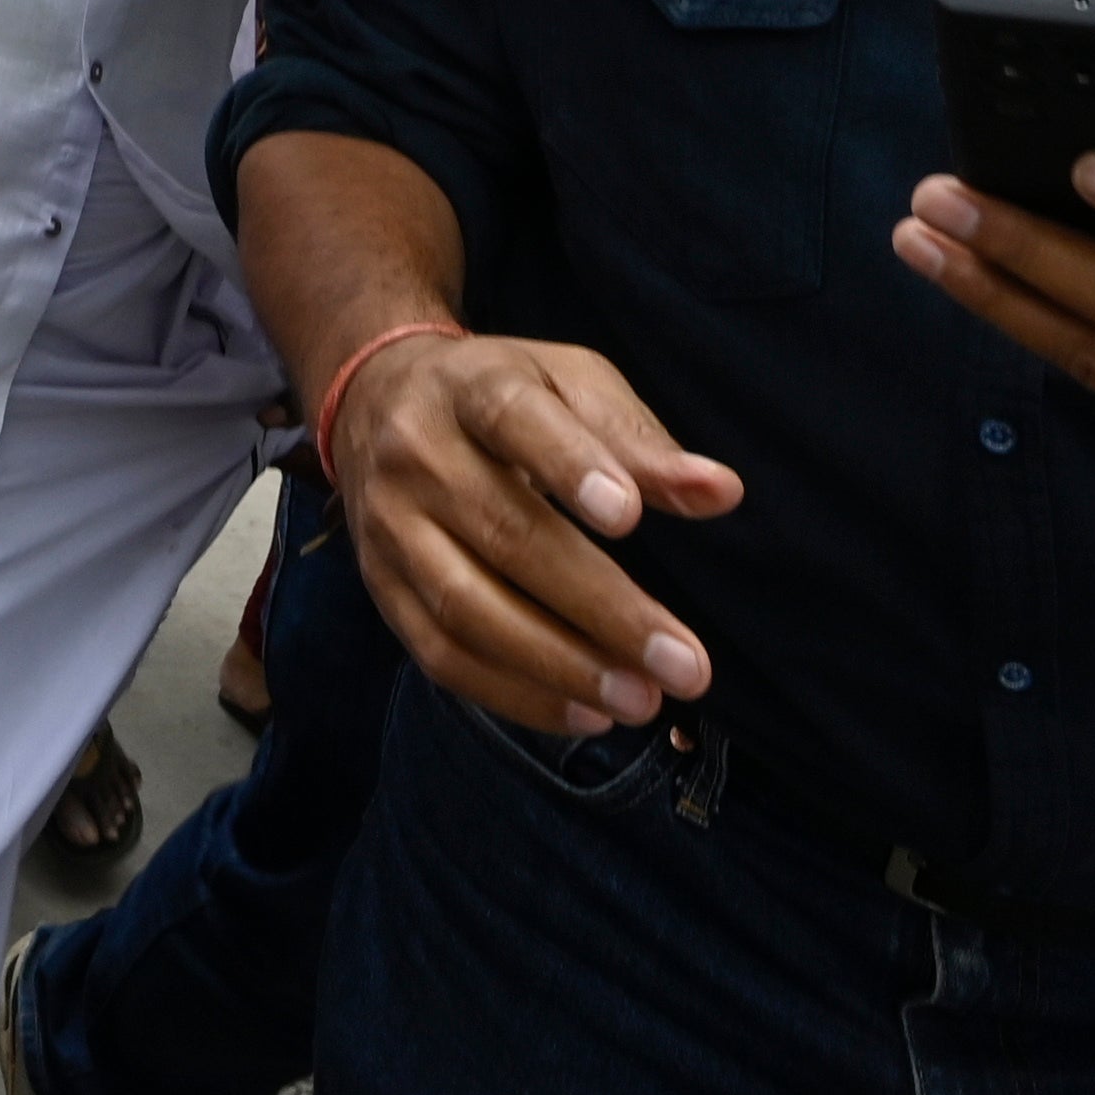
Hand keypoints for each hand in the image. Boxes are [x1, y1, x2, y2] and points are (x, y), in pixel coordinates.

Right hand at [314, 324, 740, 733]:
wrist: (373, 401)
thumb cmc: (499, 393)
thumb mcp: (570, 383)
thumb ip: (639, 441)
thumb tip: (721, 491)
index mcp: (470, 387)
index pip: (514, 421)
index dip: (570, 466)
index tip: (630, 516)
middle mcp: (417, 456)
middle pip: (504, 534)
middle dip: (600, 607)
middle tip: (684, 662)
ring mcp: (390, 528)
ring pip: (467, 608)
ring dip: (558, 666)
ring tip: (641, 699)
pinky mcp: (380, 588)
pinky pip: (440, 656)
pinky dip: (513, 694)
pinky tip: (584, 711)